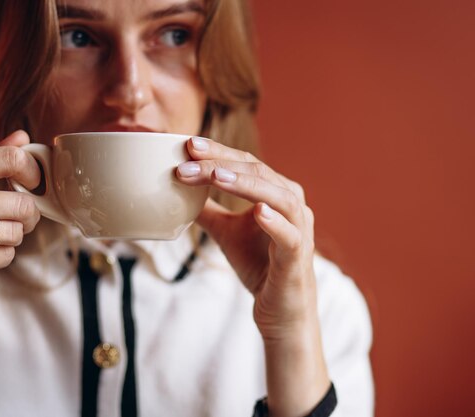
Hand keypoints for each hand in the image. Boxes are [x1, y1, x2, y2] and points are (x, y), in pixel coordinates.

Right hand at [0, 130, 40, 310]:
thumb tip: (23, 138)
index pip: (10, 159)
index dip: (33, 173)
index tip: (33, 184)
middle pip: (22, 203)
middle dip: (30, 215)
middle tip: (20, 219)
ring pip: (16, 232)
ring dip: (14, 237)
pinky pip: (4, 256)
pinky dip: (0, 256)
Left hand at [177, 137, 316, 335]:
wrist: (280, 309)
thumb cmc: (259, 265)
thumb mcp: (225, 232)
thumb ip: (207, 210)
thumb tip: (175, 191)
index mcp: (276, 192)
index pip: (246, 163)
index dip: (218, 152)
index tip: (188, 144)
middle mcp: (292, 204)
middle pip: (259, 172)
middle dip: (223, 162)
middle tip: (192, 155)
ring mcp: (299, 228)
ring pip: (278, 196)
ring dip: (247, 184)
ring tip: (217, 176)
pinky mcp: (298, 255)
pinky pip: (290, 235)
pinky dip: (275, 221)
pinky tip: (258, 211)